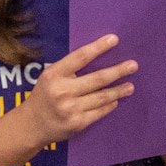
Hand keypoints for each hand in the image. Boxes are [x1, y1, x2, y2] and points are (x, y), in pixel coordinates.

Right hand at [23, 35, 137, 147]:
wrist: (32, 125)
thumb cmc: (44, 95)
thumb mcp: (50, 76)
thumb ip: (69, 68)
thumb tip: (99, 57)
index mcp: (55, 74)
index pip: (80, 57)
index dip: (98, 47)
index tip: (114, 39)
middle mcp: (63, 91)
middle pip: (97, 78)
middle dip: (118, 71)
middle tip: (133, 65)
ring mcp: (71, 109)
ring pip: (102, 97)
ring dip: (118, 91)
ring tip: (130, 86)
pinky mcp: (78, 123)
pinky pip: (99, 112)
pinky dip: (109, 105)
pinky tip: (115, 100)